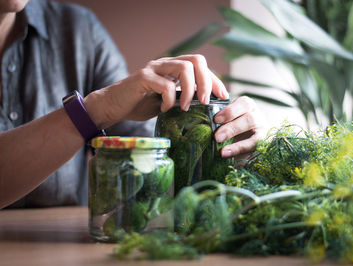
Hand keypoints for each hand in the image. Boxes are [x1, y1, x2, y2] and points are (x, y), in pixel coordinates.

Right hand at [84, 54, 228, 128]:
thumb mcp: (168, 101)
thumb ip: (183, 98)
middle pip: (196, 60)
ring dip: (190, 90)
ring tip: (185, 107)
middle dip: (207, 81)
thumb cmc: (140, 104)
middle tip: (205, 101)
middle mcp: (165, 63)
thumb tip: (207, 105)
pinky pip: (165, 85)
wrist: (113, 106)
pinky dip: (169, 100)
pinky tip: (164, 109)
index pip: (200, 65)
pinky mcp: (142, 77)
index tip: (223, 96)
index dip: (215, 79)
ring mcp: (153, 68)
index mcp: (173, 68)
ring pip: (183, 68)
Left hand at [213, 96, 265, 158]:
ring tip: (223, 152)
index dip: (230, 111)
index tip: (216, 120)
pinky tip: (232, 160)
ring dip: (238, 147)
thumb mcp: (229, 114)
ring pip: (255, 139)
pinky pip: (255, 153)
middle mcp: (258, 118)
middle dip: (232, 129)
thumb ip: (220, 115)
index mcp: (249, 106)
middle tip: (217, 137)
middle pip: (249, 120)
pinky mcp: (262, 147)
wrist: (251, 132)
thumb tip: (205, 122)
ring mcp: (262, 133)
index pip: (244, 104)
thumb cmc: (235, 120)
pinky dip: (243, 157)